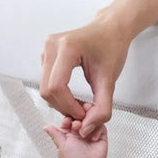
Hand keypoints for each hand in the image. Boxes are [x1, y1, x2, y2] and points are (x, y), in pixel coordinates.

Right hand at [41, 16, 129, 135]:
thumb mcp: (110, 79)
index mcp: (67, 47)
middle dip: (64, 106)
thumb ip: (102, 107)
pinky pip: (46, 81)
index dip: (68, 106)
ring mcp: (47, 48)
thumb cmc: (112, 47)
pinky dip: (58, 94)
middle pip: (47, 89)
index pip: (57, 86)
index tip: (84, 114)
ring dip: (60, 101)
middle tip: (83, 112)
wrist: (111, 29)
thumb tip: (87, 129)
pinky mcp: (46, 53)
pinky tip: (72, 95)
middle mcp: (52, 45)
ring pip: (45, 87)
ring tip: (80, 103)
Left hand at [44, 111, 107, 157]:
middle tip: (76, 125)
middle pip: (81, 116)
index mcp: (70, 132)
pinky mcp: (101, 135)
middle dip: (78, 119)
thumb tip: (46, 127)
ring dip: (87, 123)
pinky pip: (101, 126)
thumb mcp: (61, 145)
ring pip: (91, 119)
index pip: (70, 118)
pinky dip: (96, 130)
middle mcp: (80, 131)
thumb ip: (55, 134)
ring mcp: (91, 132)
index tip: (68, 121)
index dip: (69, 117)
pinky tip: (92, 138)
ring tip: (83, 131)